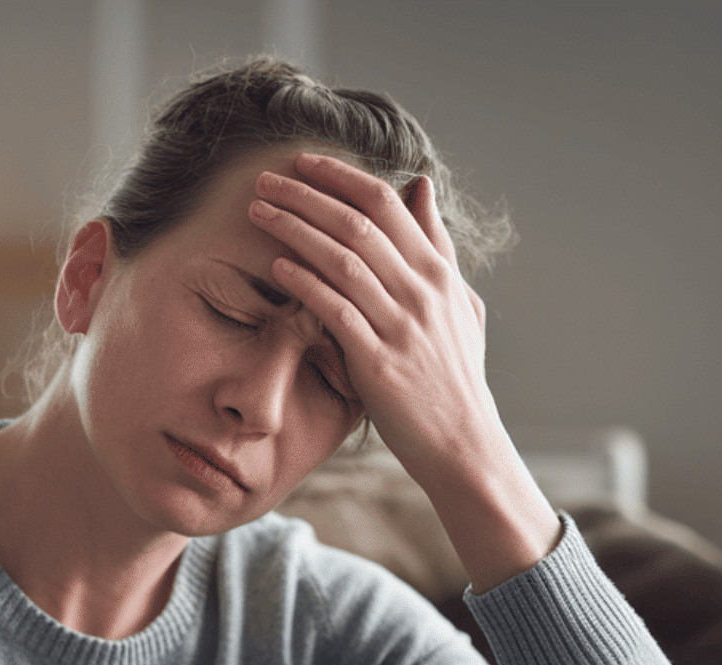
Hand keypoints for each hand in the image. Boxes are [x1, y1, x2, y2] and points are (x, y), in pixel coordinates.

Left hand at [248, 153, 557, 590]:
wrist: (462, 443)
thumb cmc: (454, 375)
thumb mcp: (457, 302)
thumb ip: (436, 244)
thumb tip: (421, 186)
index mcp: (437, 273)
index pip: (386, 205)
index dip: (340, 177)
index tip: (302, 163)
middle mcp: (422, 292)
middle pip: (358, 224)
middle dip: (307, 195)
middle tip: (265, 180)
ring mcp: (402, 327)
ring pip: (343, 260)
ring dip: (296, 230)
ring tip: (259, 213)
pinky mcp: (379, 364)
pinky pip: (337, 312)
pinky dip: (306, 284)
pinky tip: (277, 266)